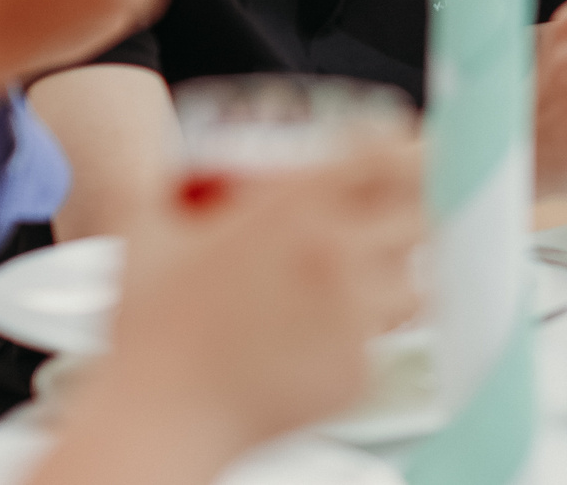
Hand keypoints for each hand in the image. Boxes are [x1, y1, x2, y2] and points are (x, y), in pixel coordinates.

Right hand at [33, 137, 423, 484]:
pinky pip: (385, 339)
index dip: (406, 147)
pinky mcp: (360, 370)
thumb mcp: (153, 230)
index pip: (388, 155)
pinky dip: (367, 334)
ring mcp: (355, 316)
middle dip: (408, 211)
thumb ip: (176, 181)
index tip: (408, 150)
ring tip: (356, 284)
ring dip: (395, 276)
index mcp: (296, 210)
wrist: (157, 420)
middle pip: (419, 211)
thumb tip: (183, 160)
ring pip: (415, 280)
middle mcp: (338, 255)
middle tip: (391, 217)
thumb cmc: (147, 332)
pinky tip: (325, 336)